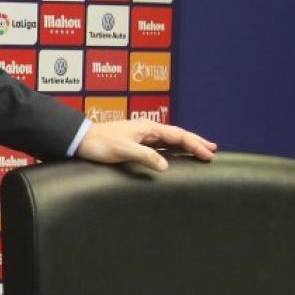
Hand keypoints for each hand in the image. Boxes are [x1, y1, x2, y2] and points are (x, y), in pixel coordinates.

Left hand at [75, 119, 216, 171]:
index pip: (178, 135)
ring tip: (200, 151)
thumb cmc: (100, 144)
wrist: (81, 140)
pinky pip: (160, 145)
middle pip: (177, 135)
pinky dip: (172, 149)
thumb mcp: (123, 150)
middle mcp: (147, 130)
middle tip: (213, 149)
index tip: (209, 154)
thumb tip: (165, 166)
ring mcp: (142, 136)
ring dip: (185, 145)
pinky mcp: (135, 143)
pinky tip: (175, 155)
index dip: (195, 144)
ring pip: (169, 140)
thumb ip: (145, 156)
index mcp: (148, 128)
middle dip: (195, 142)